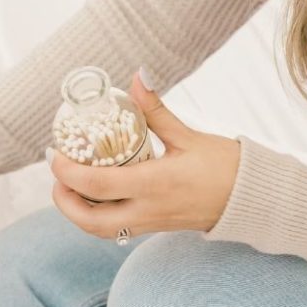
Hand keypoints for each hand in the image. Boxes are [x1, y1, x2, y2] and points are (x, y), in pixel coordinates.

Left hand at [49, 71, 239, 238]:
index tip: (56, 154)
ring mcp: (149, 223)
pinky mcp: (152, 228)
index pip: (98, 186)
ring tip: (69, 187)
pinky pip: (114, 229)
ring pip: (99, 230)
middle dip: (64, 202)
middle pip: (89, 221)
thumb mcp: (188, 135)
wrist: (249, 200)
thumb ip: (156, 109)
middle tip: (57, 176)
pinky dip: (95, 215)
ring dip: (77, 212)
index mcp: (155, 184)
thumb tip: (138, 76)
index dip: (68, 173)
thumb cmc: (224, 167)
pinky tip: (94, 194)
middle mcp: (148, 209)